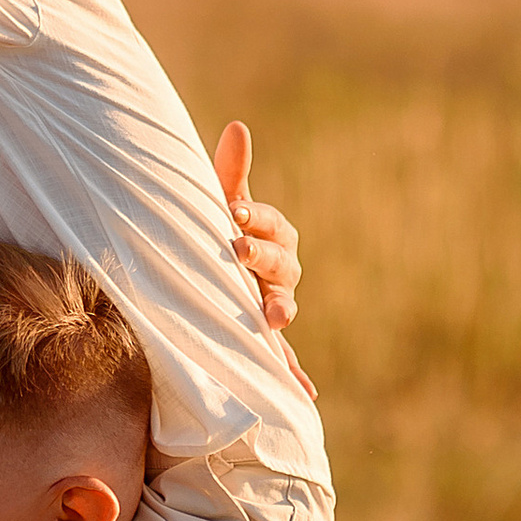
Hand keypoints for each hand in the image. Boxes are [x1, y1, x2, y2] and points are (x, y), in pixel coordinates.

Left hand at [215, 122, 317, 403]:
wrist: (215, 273)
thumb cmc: (223, 234)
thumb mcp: (222, 206)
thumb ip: (232, 173)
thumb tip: (238, 126)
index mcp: (274, 236)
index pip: (273, 224)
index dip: (257, 217)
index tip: (235, 212)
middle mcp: (280, 270)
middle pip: (282, 263)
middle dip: (262, 257)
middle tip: (237, 250)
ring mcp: (274, 303)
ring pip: (284, 304)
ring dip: (280, 309)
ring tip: (273, 317)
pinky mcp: (264, 338)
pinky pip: (283, 356)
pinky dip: (294, 374)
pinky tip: (304, 394)